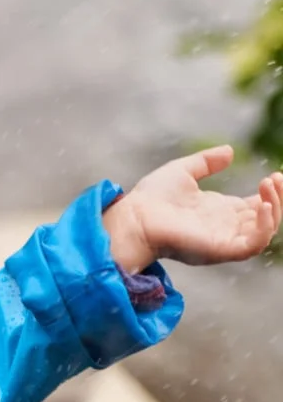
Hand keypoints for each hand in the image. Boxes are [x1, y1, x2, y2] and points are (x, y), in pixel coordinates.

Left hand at [103, 145, 282, 272]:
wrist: (133, 216)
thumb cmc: (151, 198)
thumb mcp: (183, 171)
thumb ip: (206, 162)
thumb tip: (230, 151)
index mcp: (220, 211)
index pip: (257, 206)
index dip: (271, 192)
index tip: (278, 174)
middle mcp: (226, 227)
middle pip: (265, 217)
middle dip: (278, 198)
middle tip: (278, 177)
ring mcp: (225, 240)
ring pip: (264, 230)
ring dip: (275, 209)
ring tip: (271, 184)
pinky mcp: (220, 250)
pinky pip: (253, 244)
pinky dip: (265, 227)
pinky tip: (265, 205)